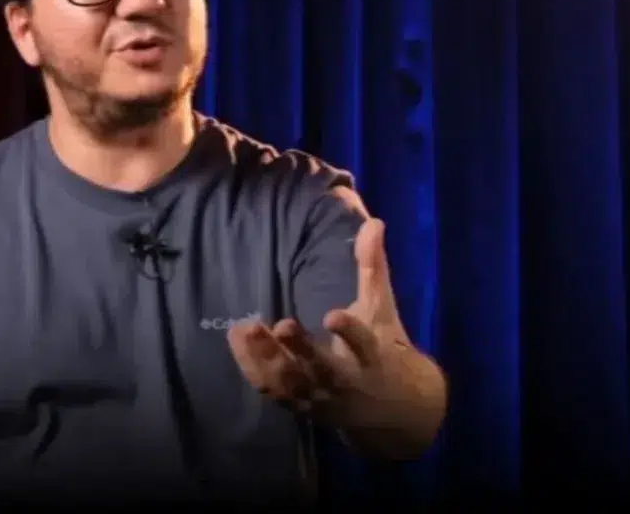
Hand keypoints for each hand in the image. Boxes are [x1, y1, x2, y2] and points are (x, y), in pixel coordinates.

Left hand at [226, 217, 409, 425]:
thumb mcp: (382, 309)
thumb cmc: (385, 346)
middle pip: (321, 369)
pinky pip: (272, 390)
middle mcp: (346, 382)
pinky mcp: (300, 406)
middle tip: (282, 324)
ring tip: (244, 328)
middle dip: (301, 350)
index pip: (363, 346)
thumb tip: (374, 222)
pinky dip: (253, 367)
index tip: (333, 315)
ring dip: (267, 358)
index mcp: (372, 358)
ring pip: (291, 383)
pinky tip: (236, 340)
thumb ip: (372, 267)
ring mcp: (320, 398)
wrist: (393, 408)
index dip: (349, 332)